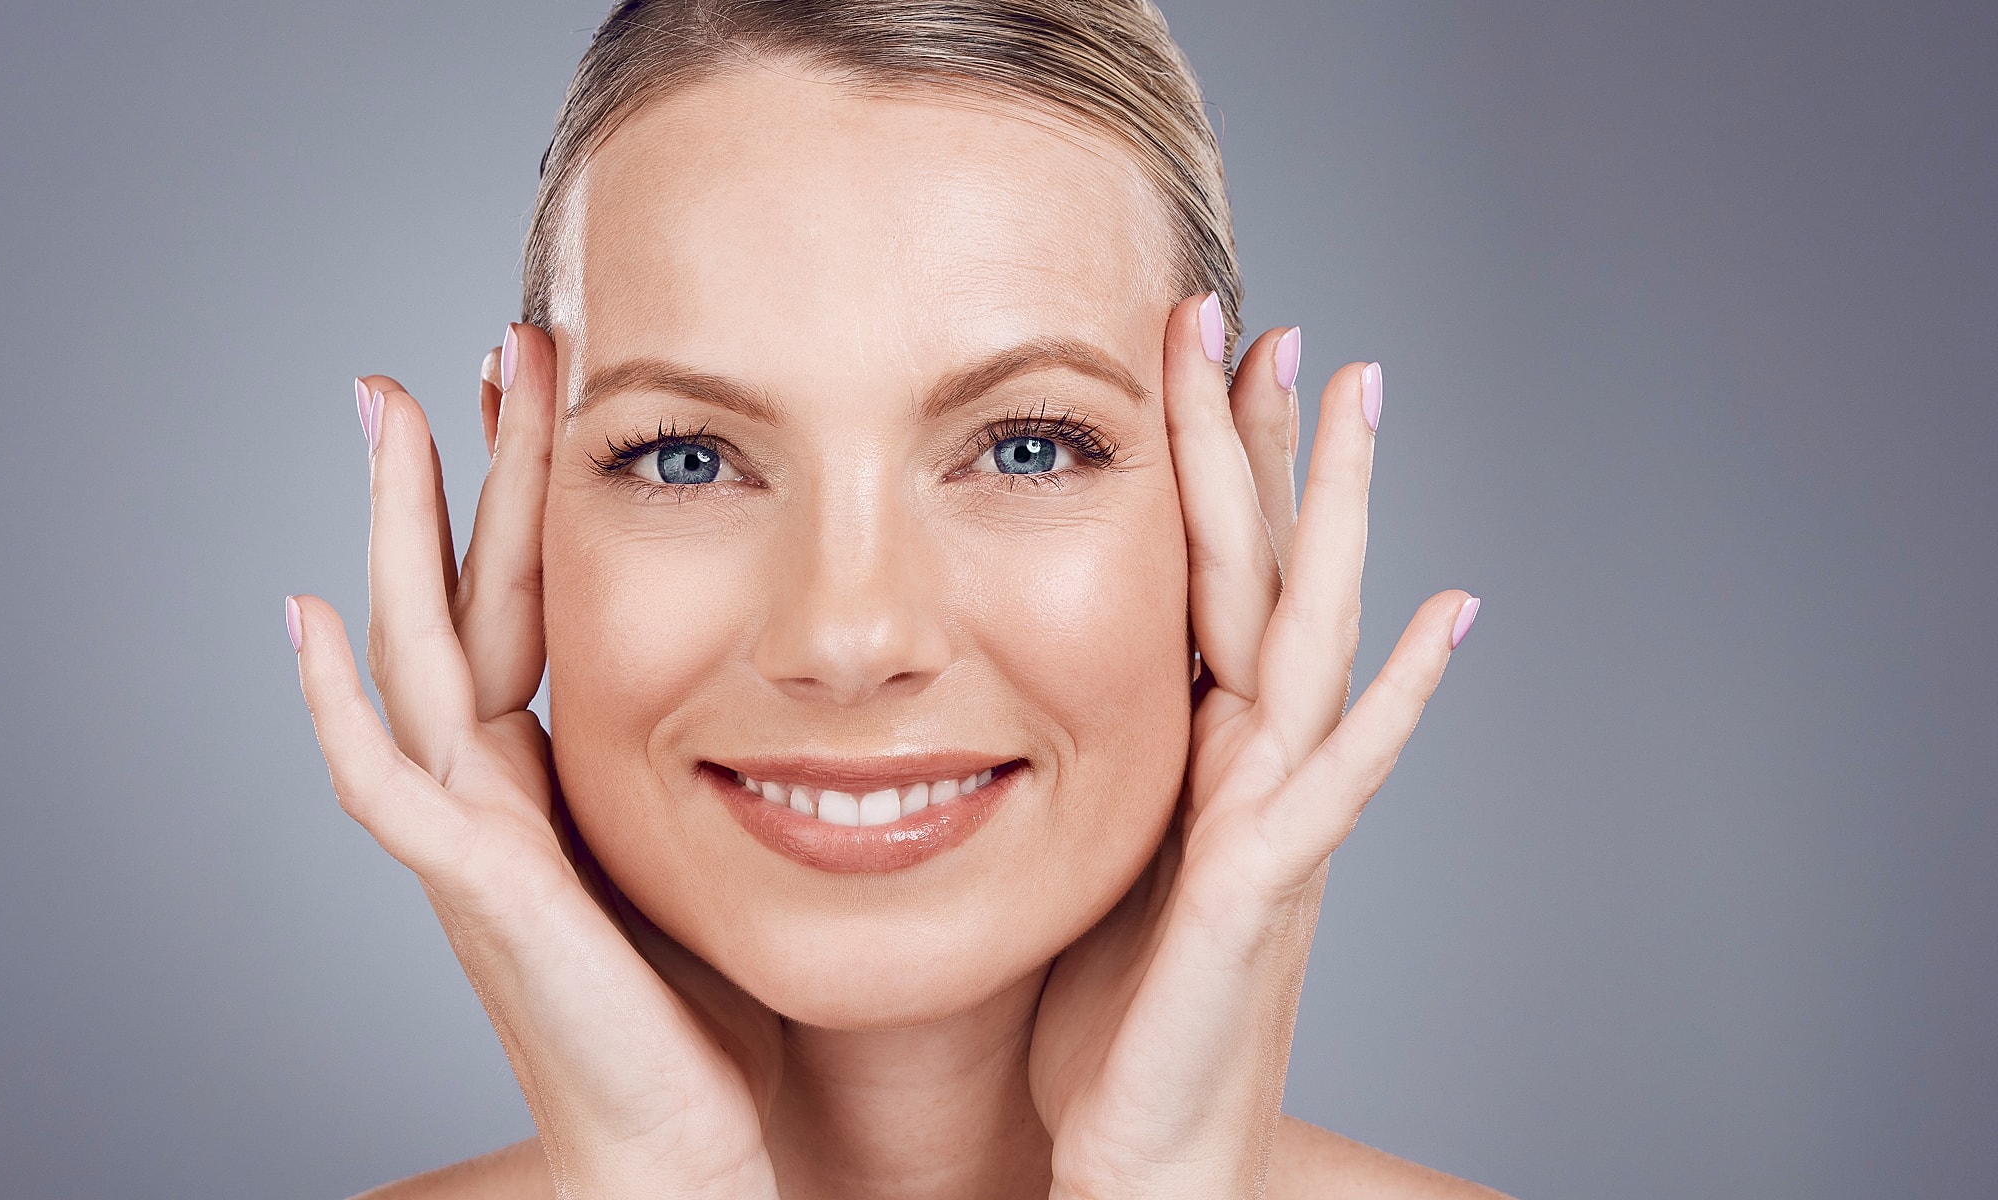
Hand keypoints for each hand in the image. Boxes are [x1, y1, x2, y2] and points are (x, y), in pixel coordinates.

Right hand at [288, 326, 780, 1198]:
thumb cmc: (706, 1013)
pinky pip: (387, 784)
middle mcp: (494, 789)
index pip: (533, 598)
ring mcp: (472, 837)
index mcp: (551, 771)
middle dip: (463, 470)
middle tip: (473, 348)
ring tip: (386, 415)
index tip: (550, 383)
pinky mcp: (483, 892)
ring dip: (397, 532)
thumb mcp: (715, 842)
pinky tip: (309, 620)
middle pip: (463, 595)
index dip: (533, 490)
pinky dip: (338, 705)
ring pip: (415, 654)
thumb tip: (802, 675)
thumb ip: (719, 757)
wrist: (680, 1146)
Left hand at [1029, 298, 1478, 1197]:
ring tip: (1364, 400)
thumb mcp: (1080, 849)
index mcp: (1193, 751)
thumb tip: (1012, 674)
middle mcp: (1249, 768)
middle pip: (1269, 579)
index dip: (1203, 469)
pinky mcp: (1264, 891)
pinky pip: (1337, 775)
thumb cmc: (1107, 1019)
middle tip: (1281, 324)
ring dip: (1339, 519)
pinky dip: (1398, 699)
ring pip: (1314, 639)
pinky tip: (1446, 617)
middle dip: (1273, 451)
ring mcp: (1272, 822)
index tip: (1194, 353)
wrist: (1140, 1155)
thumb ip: (1081, 756)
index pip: (1203, 580)